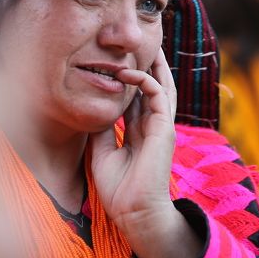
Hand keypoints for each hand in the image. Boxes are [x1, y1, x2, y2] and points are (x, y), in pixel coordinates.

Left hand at [90, 48, 199, 257]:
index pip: (139, 97)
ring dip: (155, 66)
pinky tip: (129, 72)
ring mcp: (161, 127)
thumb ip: (102, 129)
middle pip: (155, 87)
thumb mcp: (102, 151)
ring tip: (149, 45)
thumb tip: (94, 109)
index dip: (133, 78)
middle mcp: (152, 126)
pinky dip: (145, 80)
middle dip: (151, 65)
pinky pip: (157, 96)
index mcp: (139, 132)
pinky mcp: (164, 130)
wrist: (133, 213)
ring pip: (163, 87)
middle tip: (144, 44)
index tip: (120, 61)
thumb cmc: (118, 189)